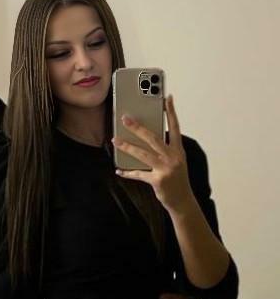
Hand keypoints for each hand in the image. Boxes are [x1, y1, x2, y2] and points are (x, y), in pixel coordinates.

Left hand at [113, 95, 194, 214]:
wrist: (183, 201)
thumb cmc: (177, 179)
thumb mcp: (175, 161)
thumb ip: (164, 149)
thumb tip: (145, 138)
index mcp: (178, 150)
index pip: (174, 126)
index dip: (171, 112)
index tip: (166, 97)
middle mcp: (173, 157)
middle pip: (153, 138)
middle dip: (138, 127)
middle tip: (125, 118)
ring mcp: (166, 169)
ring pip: (143, 154)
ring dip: (127, 147)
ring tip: (115, 140)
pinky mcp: (158, 180)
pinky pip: (139, 174)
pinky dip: (128, 173)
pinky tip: (119, 171)